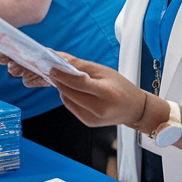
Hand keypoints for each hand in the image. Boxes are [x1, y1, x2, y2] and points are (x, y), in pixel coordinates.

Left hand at [0, 51, 146, 126]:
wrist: (134, 109)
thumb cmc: (121, 86)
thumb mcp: (104, 71)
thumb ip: (80, 66)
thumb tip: (59, 58)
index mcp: (106, 93)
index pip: (78, 82)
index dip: (61, 74)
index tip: (49, 65)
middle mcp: (99, 109)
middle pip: (69, 92)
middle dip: (57, 79)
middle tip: (48, 67)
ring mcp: (92, 118)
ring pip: (66, 99)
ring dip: (61, 87)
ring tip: (59, 76)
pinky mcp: (87, 122)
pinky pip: (70, 106)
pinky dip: (68, 96)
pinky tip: (71, 89)